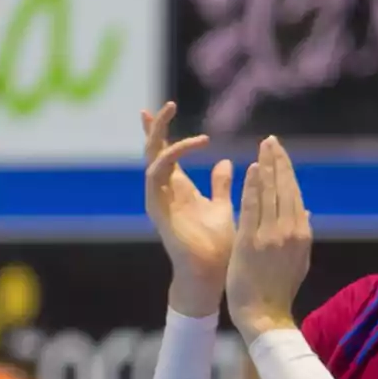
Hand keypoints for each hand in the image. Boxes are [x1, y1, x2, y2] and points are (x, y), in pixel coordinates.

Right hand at [142, 102, 235, 316]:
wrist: (213, 273)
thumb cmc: (218, 245)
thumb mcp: (222, 207)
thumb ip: (220, 185)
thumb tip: (225, 162)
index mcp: (180, 189)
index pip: (169, 154)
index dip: (165, 132)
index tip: (165, 107)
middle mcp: (166, 192)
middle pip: (155, 152)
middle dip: (156, 128)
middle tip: (163, 105)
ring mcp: (159, 199)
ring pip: (152, 159)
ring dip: (160, 135)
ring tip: (167, 114)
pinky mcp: (157, 209)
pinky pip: (156, 176)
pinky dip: (168, 159)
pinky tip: (181, 146)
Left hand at [226, 137, 311, 343]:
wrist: (264, 314)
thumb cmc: (278, 290)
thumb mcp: (299, 261)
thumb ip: (302, 234)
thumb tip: (305, 211)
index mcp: (302, 234)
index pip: (294, 195)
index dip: (287, 172)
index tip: (280, 154)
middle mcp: (290, 230)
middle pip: (284, 188)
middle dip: (278, 162)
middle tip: (271, 141)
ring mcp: (270, 235)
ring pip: (270, 193)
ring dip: (267, 167)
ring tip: (264, 147)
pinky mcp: (251, 240)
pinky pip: (253, 207)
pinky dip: (254, 186)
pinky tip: (253, 168)